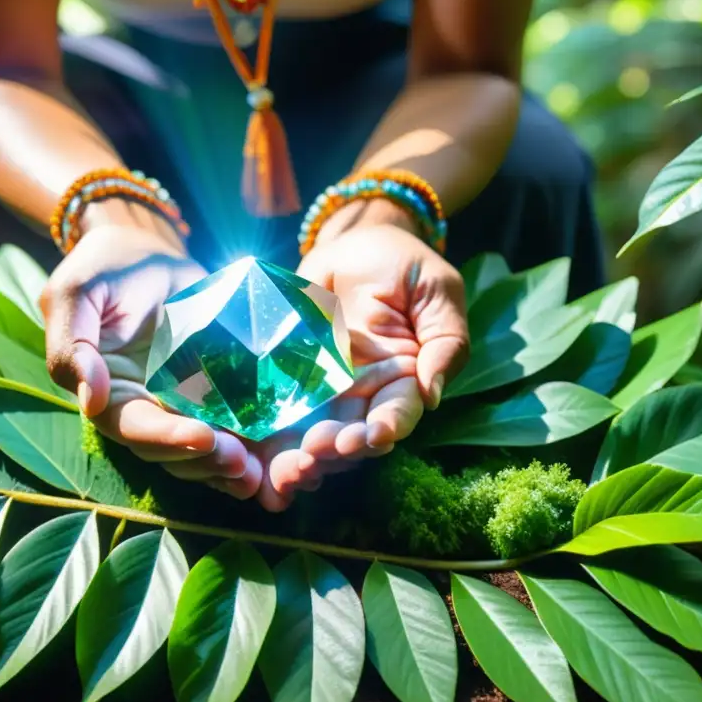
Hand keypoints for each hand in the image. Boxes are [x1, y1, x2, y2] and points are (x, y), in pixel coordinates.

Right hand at [40, 223, 262, 496]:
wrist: (147, 250)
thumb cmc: (105, 266)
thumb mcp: (77, 293)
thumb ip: (74, 344)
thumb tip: (90, 400)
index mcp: (107, 394)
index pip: (132, 428)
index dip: (166, 438)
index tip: (203, 437)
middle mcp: (142, 408)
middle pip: (170, 450)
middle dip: (204, 460)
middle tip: (241, 461)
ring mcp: (178, 404)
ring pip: (200, 450)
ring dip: (226, 465)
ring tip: (258, 470)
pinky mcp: (212, 392)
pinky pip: (229, 427)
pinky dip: (248, 447)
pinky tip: (273, 455)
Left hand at [258, 220, 468, 508]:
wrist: (353, 240)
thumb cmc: (404, 265)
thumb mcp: (438, 292)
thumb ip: (445, 341)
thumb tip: (433, 394)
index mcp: (403, 380)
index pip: (397, 412)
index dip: (386, 428)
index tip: (373, 437)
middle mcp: (363, 393)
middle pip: (351, 432)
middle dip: (337, 448)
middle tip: (318, 452)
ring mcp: (324, 387)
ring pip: (313, 430)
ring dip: (301, 451)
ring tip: (290, 461)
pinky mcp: (289, 373)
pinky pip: (277, 405)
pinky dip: (268, 433)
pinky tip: (257, 449)